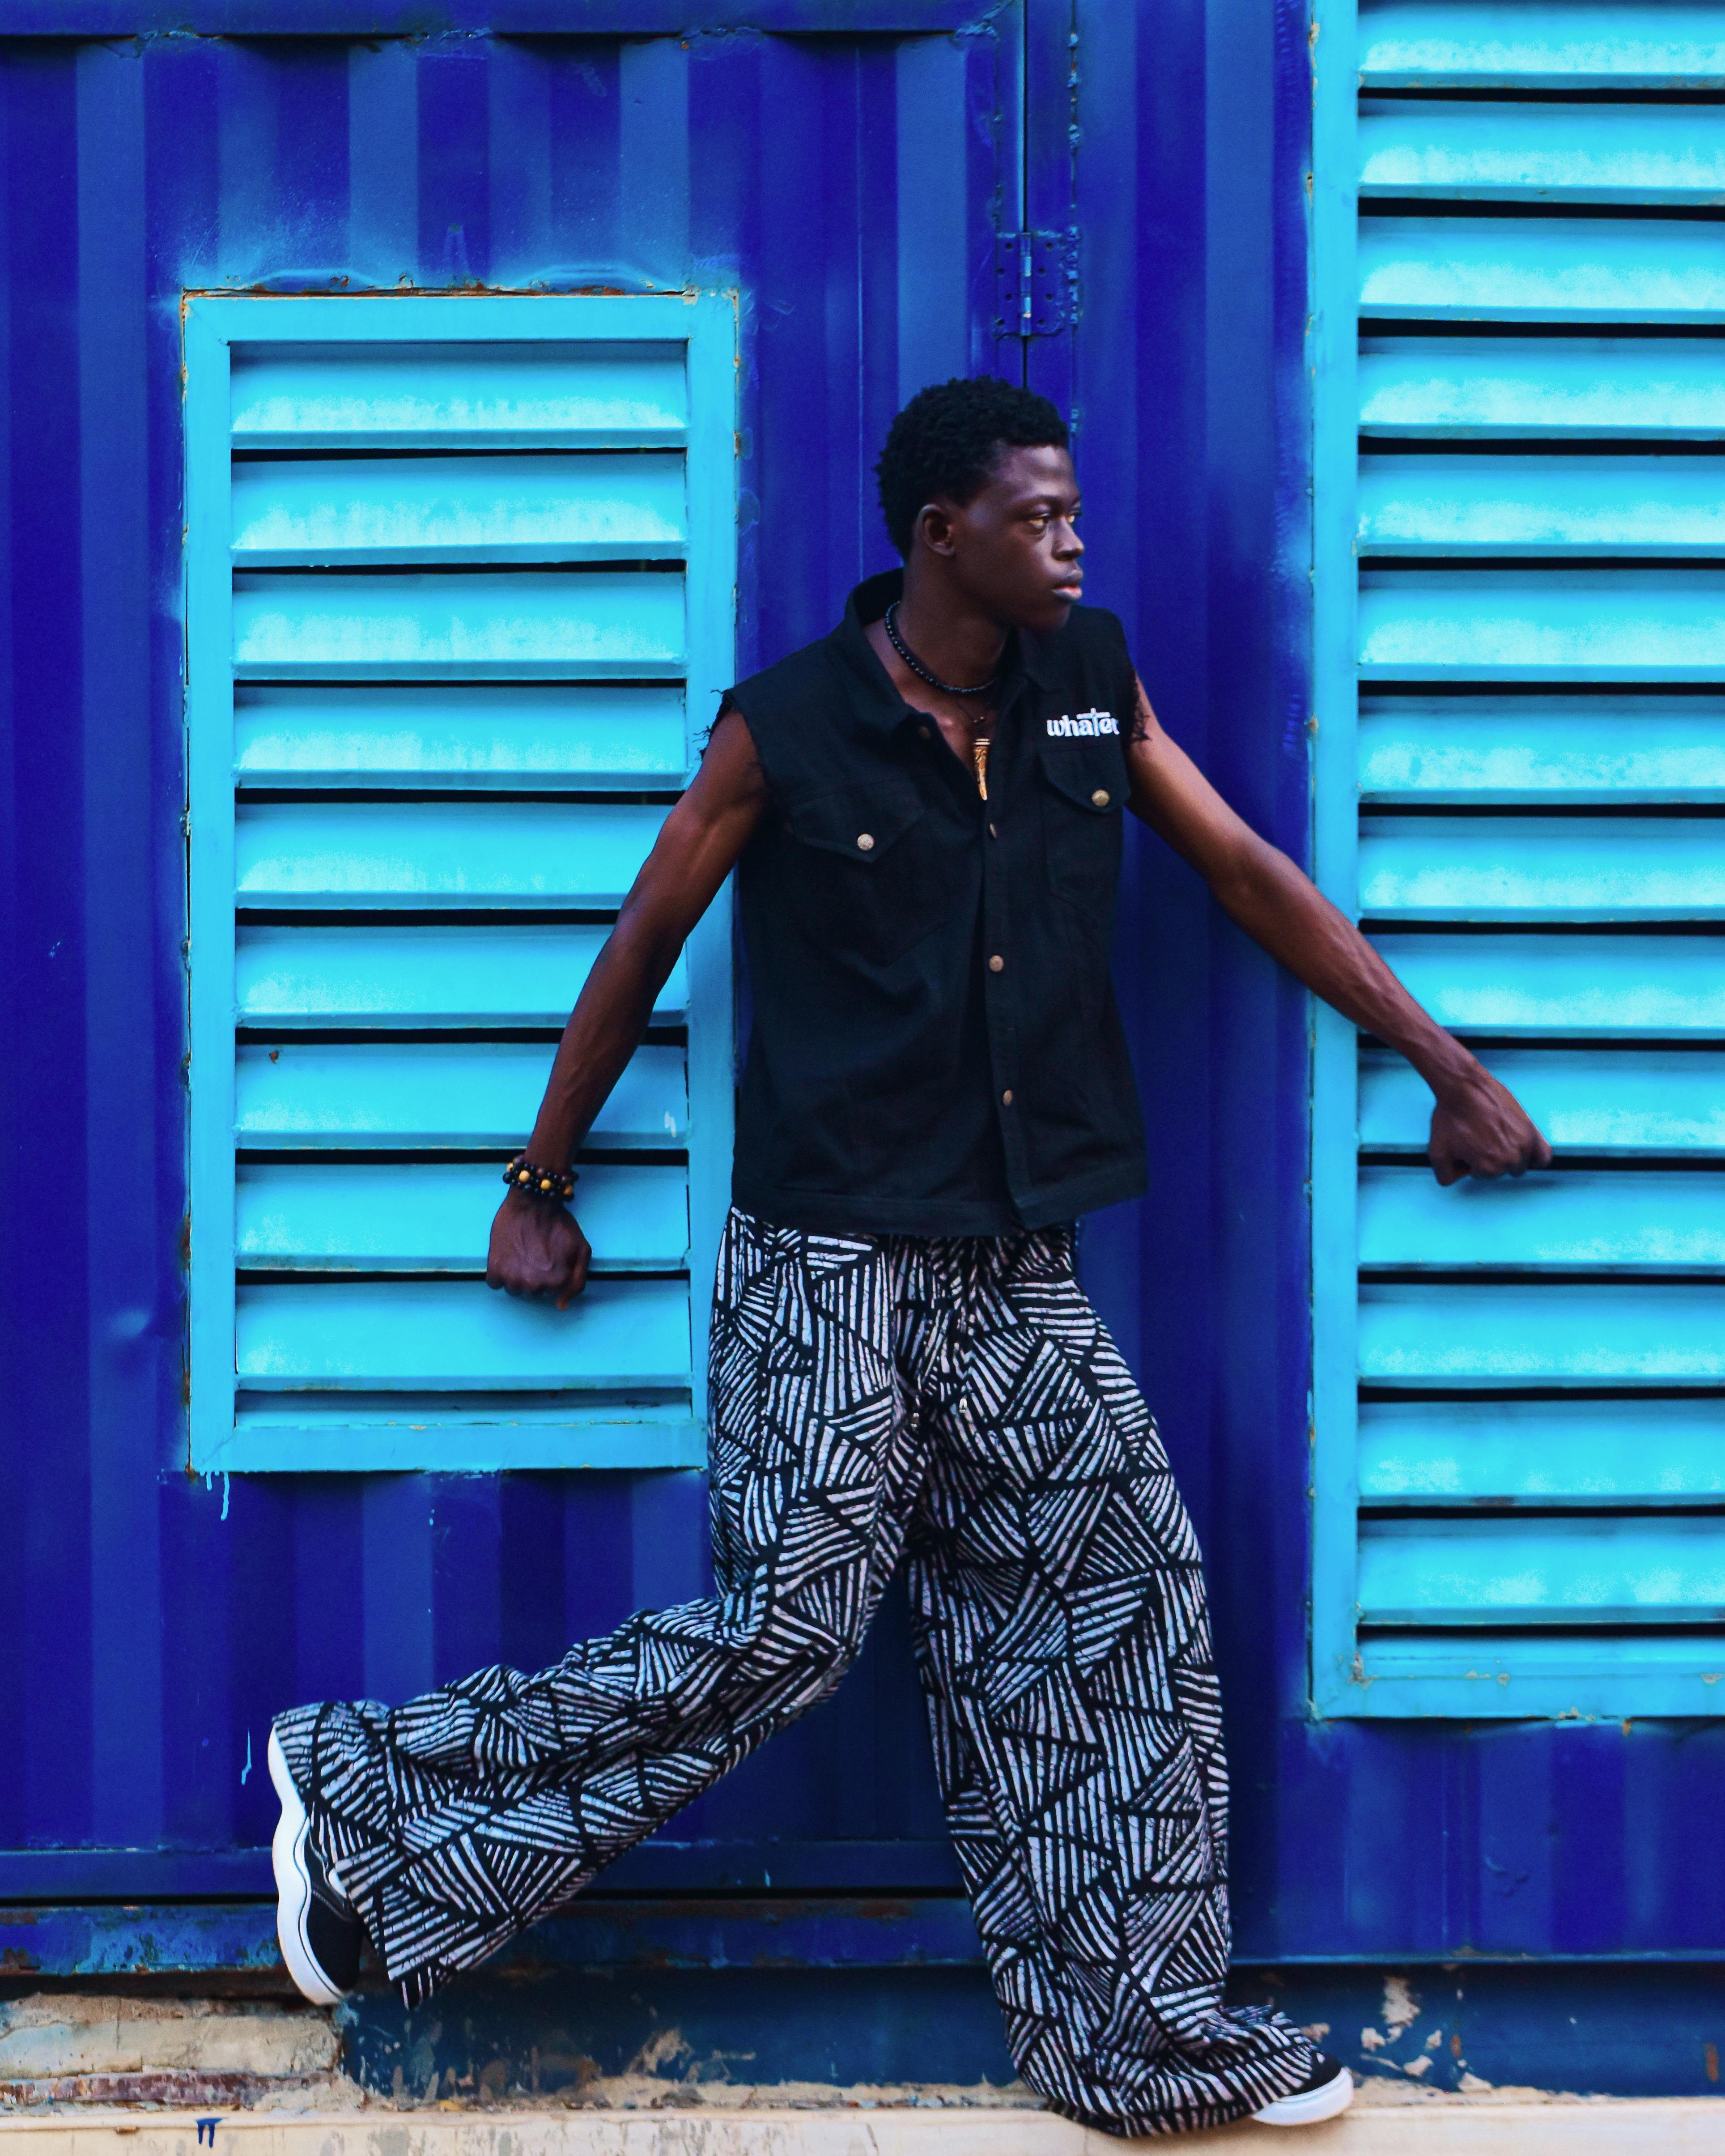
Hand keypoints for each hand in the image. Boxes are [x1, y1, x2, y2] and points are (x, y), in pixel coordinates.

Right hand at [486, 1189, 591, 1307]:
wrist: (533, 1201)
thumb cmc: (559, 1223)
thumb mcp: (582, 1250)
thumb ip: (577, 1282)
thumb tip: (561, 1305)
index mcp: (557, 1282)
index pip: (551, 1293)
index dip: (550, 1275)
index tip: (549, 1258)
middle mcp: (534, 1285)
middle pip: (532, 1292)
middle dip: (534, 1276)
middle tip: (534, 1253)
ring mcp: (513, 1278)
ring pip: (513, 1288)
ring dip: (516, 1275)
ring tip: (521, 1253)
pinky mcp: (495, 1269)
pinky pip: (495, 1283)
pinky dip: (499, 1272)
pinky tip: (508, 1255)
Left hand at [1428, 1066, 1552, 1185]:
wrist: (1464, 1088)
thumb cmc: (1452, 1117)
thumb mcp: (1437, 1153)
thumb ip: (1446, 1176)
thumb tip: (1458, 1179)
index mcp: (1490, 1168)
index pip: (1481, 1175)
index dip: (1470, 1161)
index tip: (1465, 1146)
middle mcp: (1511, 1159)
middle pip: (1502, 1170)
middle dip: (1489, 1159)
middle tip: (1478, 1141)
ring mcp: (1524, 1144)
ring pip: (1520, 1164)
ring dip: (1509, 1156)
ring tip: (1495, 1140)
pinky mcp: (1531, 1130)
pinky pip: (1543, 1154)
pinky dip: (1534, 1156)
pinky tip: (1521, 1149)